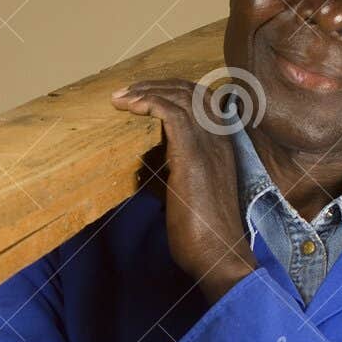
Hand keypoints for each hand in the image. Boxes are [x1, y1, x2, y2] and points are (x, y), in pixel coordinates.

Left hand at [110, 79, 257, 303]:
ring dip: (147, 92)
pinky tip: (131, 108)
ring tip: (121, 98)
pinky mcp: (194, 157)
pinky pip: (173, 114)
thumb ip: (175, 171)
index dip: (171, 91)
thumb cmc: (202, 234)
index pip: (201, 100)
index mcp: (220, 146)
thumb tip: (148, 163)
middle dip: (156, 85)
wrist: (218, 256)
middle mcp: (218, 140)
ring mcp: (208, 146)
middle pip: (190, 91)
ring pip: (181, 97)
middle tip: (125, 93)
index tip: (141, 96)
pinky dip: (150, 103)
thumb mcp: (188, 193)